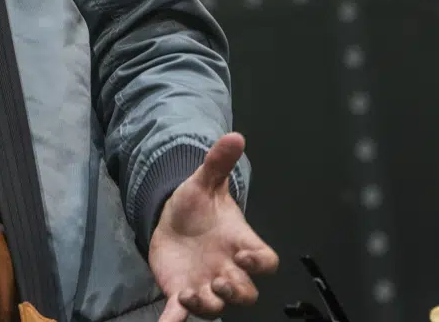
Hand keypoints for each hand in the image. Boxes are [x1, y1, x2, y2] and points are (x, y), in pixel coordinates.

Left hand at [149, 134, 278, 321]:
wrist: (172, 221)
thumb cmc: (197, 206)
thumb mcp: (204, 182)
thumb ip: (218, 163)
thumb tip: (234, 135)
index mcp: (241, 244)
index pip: (266, 262)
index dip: (260, 264)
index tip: (243, 255)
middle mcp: (228, 270)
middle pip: (246, 294)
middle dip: (237, 293)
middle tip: (220, 281)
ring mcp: (206, 284)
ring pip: (216, 308)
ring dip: (207, 305)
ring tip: (190, 295)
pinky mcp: (181, 292)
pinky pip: (180, 314)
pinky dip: (173, 320)